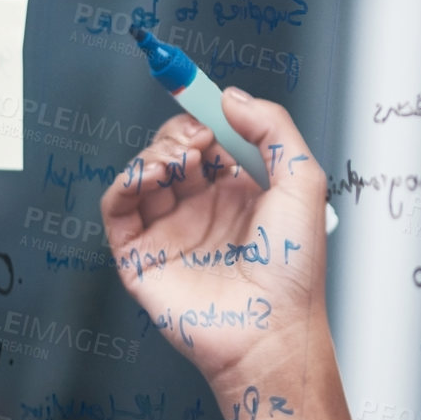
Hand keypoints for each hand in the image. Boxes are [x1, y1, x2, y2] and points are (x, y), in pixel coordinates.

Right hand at [100, 88, 330, 390]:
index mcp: (242, 191)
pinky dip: (124, 181)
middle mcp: (203, 208)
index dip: (203, 113)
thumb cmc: (293, 270)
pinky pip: (116, 207)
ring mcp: (170, 230)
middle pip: (174, 148)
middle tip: (199, 138)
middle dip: (180, 131)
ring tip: (181, 162)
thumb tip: (232, 96)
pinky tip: (150, 176)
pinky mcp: (140, 255)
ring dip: (156, 153)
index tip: (195, 90)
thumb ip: (273, 129)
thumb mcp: (303, 181)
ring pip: (144, 171)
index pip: (212, 138)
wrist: (269, 329)